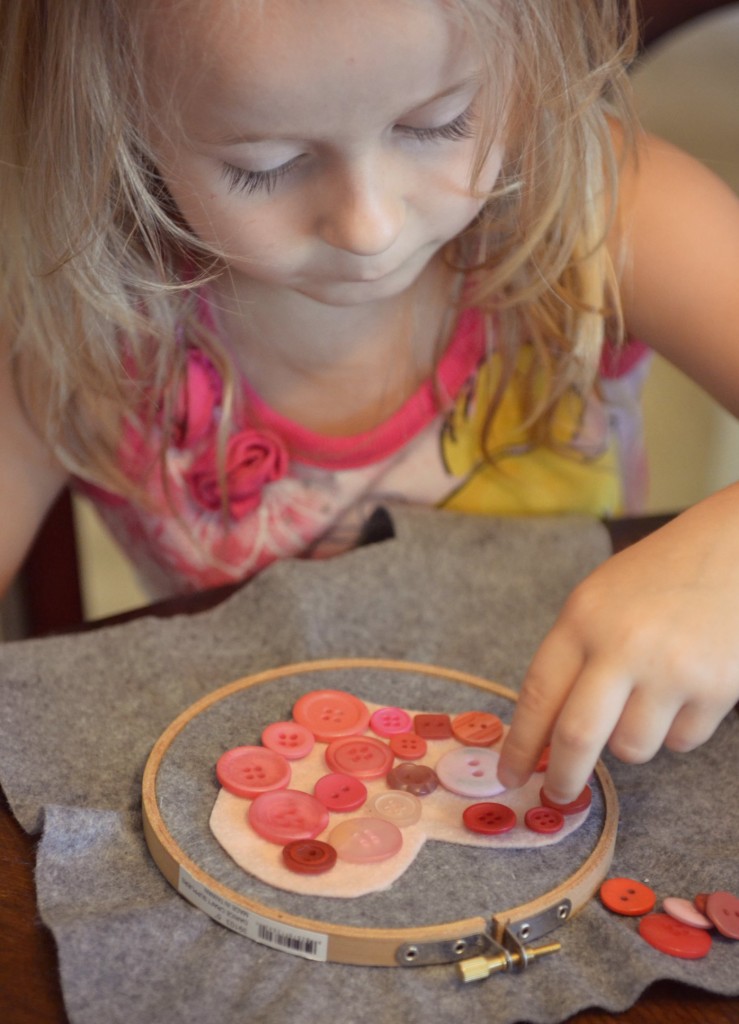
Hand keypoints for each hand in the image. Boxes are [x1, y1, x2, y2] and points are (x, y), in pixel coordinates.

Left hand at [498, 487, 738, 802]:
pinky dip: (676, 730)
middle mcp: (623, 645)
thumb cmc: (659, 575)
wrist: (734, 547)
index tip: (508, 775)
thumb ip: (574, 656)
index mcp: (583, 618)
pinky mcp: (717, 689)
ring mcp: (672, 670)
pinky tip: (684, 690)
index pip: (538, 694)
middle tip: (557, 795)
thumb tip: (547, 732)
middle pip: (578, 737)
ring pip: (632, 748)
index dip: (520, 743)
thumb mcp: (599, 600)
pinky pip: (682, 741)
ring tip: (645, 700)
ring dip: (630, 741)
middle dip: (563, 777)